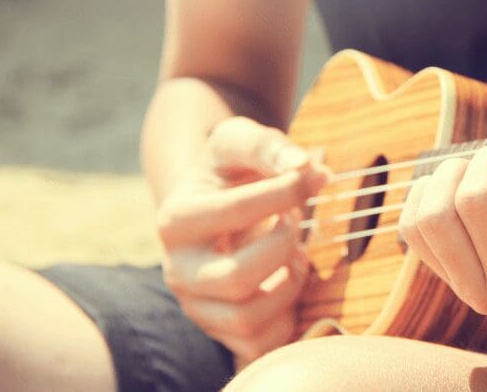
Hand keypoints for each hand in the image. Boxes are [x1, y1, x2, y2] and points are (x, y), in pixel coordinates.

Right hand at [155, 116, 327, 366]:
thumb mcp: (242, 142)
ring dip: (289, 283)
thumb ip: (269, 146)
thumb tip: (305, 166)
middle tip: (295, 224)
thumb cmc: (233, 171)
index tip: (310, 177)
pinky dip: (288, 316)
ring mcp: (198, 307)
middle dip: (283, 247)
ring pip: (248, 318)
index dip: (283, 193)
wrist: (217, 203)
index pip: (232, 212)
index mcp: (176, 220)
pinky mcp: (223, 332)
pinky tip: (288, 281)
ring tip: (295, 254)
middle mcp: (177, 271)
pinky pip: (262, 344)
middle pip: (237, 278)